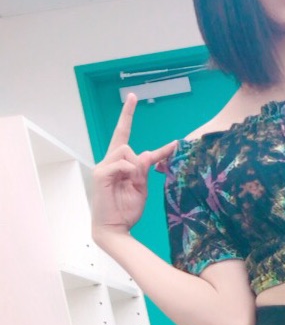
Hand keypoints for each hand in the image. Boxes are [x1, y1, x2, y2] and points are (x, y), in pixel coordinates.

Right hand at [91, 94, 176, 238]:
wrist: (115, 228)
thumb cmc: (127, 210)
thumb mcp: (142, 188)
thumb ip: (144, 170)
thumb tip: (145, 153)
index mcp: (118, 163)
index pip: (123, 134)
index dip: (127, 115)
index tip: (133, 96)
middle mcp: (108, 161)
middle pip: (127, 145)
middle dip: (138, 164)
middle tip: (137, 182)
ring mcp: (102, 166)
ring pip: (126, 152)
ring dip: (134, 169)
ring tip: (129, 186)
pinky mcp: (100, 174)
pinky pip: (121, 164)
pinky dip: (128, 172)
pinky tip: (125, 183)